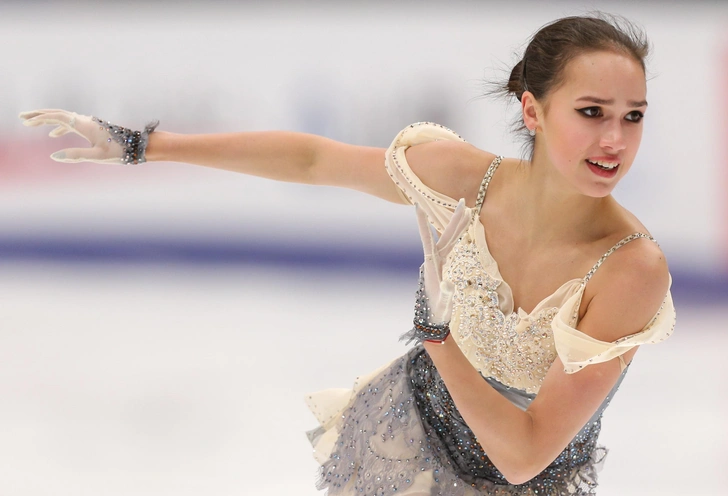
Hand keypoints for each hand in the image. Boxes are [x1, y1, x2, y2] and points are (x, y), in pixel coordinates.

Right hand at [19, 109, 157, 164]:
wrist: (139, 146)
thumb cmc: (121, 152)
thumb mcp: (97, 156)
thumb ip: (75, 155)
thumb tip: (53, 155)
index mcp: (85, 125)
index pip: (58, 117)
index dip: (41, 118)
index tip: (27, 122)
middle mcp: (86, 121)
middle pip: (59, 114)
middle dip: (40, 115)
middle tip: (23, 118)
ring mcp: (90, 124)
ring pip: (65, 118)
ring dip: (48, 120)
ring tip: (32, 124)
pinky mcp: (94, 128)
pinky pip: (72, 124)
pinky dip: (60, 127)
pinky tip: (54, 135)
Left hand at [401, 199, 471, 345]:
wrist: (432, 318)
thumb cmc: (438, 312)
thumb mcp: (444, 304)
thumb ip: (447, 295)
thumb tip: (450, 284)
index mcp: (431, 265)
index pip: (428, 239)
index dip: (423, 223)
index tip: (418, 207)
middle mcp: (434, 260)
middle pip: (445, 235)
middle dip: (454, 219)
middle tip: (463, 202)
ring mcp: (439, 262)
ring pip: (449, 239)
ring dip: (458, 226)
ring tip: (468, 212)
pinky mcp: (444, 266)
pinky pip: (451, 247)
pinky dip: (457, 237)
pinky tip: (462, 230)